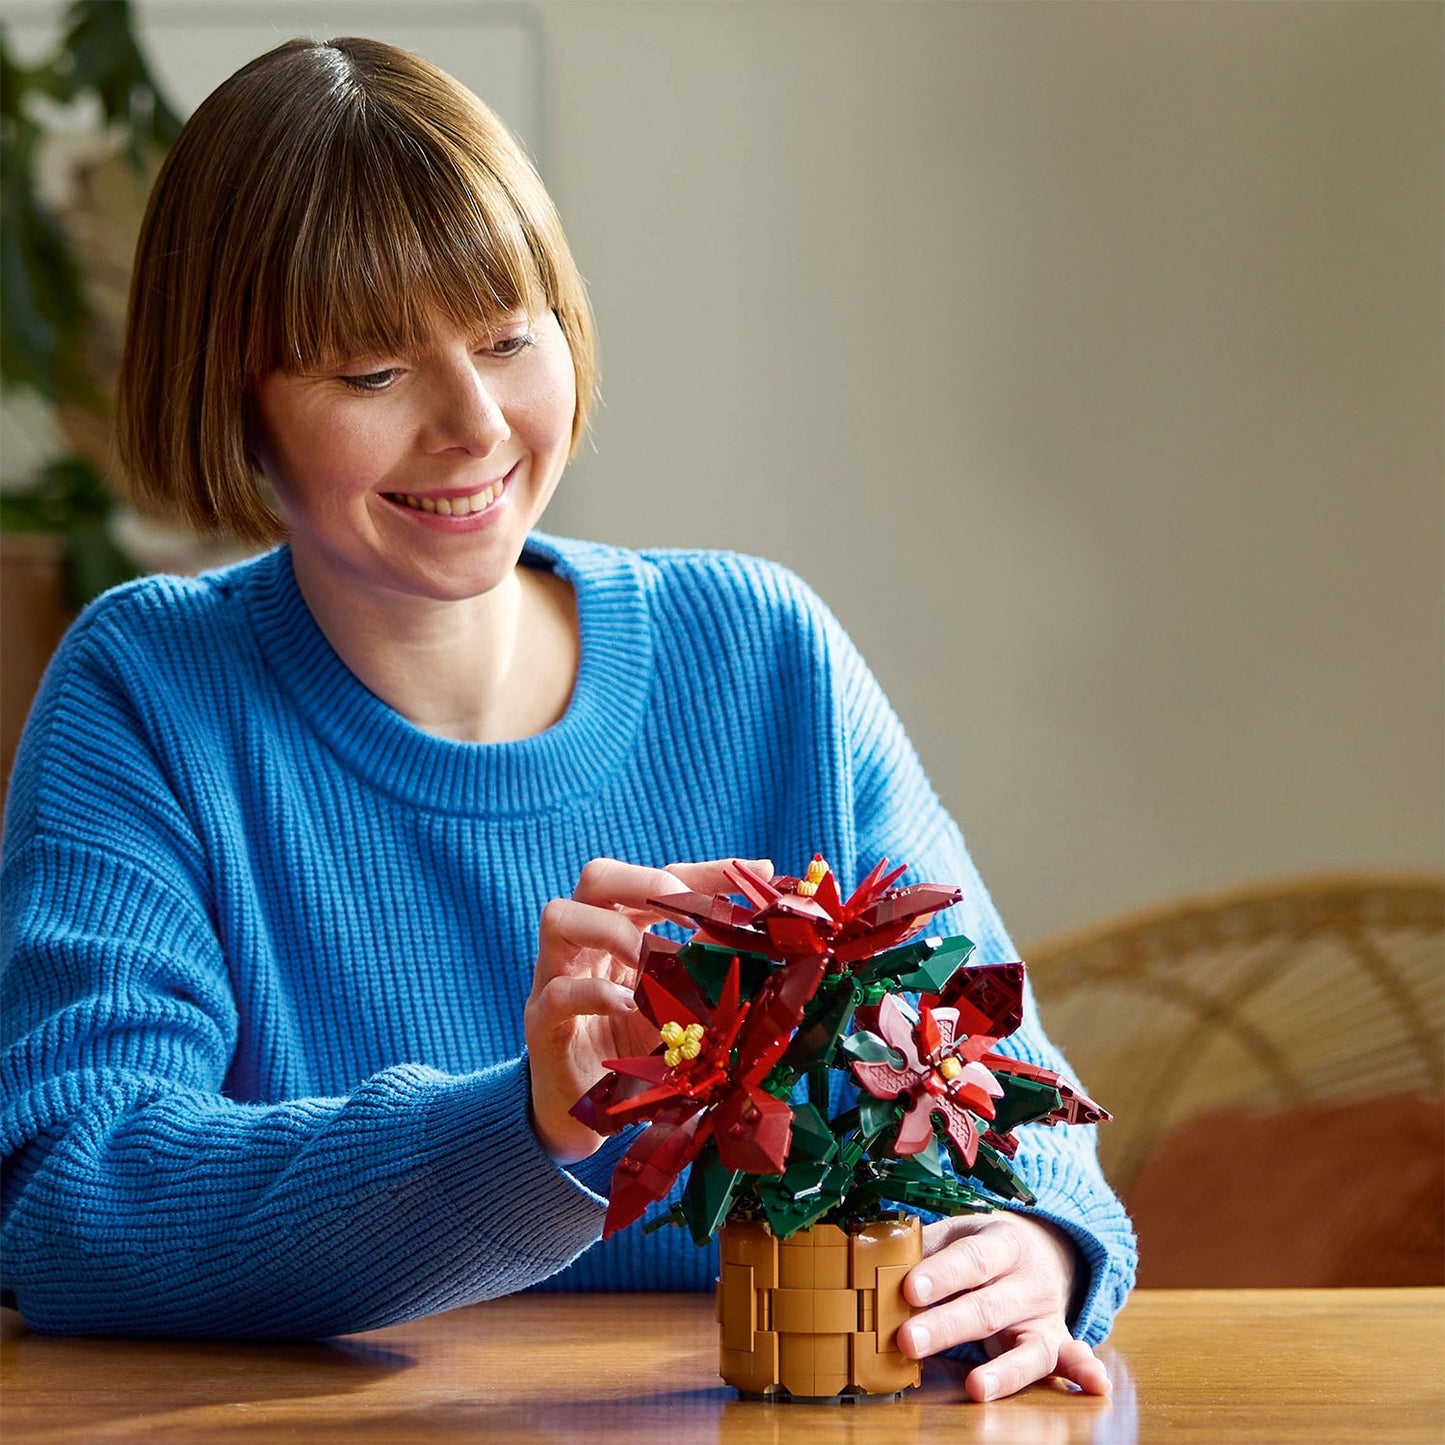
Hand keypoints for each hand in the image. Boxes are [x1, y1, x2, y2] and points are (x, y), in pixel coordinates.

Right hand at [523, 856, 772, 1162]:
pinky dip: (597, 995)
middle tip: (688, 914)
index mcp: (622, 928)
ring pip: (560, 917)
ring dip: (615, 931)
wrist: (589, 1115)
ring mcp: (554, 976)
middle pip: (597, 878)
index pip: (658, 880)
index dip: (704, 874)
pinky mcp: (541, 1023)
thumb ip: (710, 975)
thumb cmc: (638, 1052)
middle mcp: (585, 941)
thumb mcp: (683, 1006)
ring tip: (652, 961)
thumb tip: (767, 948)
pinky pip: (559, 992)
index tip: (755, 874)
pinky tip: (630, 1007)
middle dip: (646, 882)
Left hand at [897, 1212, 1110, 1402]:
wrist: (1042, 1248)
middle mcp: (1028, 1279)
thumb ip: (925, 1248)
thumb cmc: (983, 1246)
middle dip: (947, 1326)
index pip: (969, 1258)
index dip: (940, 1274)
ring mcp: (1046, 1315)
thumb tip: (876, 1263)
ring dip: (1003, 1371)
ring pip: (1028, 1346)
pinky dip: (1085, 1371)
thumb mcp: (959, 1232)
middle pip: (988, 1307)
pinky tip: (1094, 1386)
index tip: (908, 1289)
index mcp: (1001, 1241)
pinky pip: (1073, 1358)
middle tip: (908, 1340)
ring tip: (976, 1387)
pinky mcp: (1058, 1343)